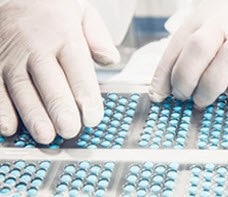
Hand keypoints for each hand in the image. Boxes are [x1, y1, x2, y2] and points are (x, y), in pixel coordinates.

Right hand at [0, 0, 119, 143]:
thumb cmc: (54, 9)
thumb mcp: (82, 13)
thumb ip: (98, 37)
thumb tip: (111, 60)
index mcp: (64, 35)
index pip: (77, 69)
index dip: (86, 96)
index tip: (93, 118)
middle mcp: (36, 46)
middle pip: (49, 81)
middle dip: (60, 109)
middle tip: (70, 130)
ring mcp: (11, 56)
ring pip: (21, 89)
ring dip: (33, 115)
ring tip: (46, 136)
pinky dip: (1, 110)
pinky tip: (10, 128)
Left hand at [150, 0, 227, 106]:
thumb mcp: (219, 25)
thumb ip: (196, 49)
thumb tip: (166, 86)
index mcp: (208, 15)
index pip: (178, 45)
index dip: (164, 74)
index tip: (158, 95)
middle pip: (198, 48)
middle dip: (184, 79)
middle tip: (184, 97)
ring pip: (226, 61)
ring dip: (210, 87)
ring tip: (205, 99)